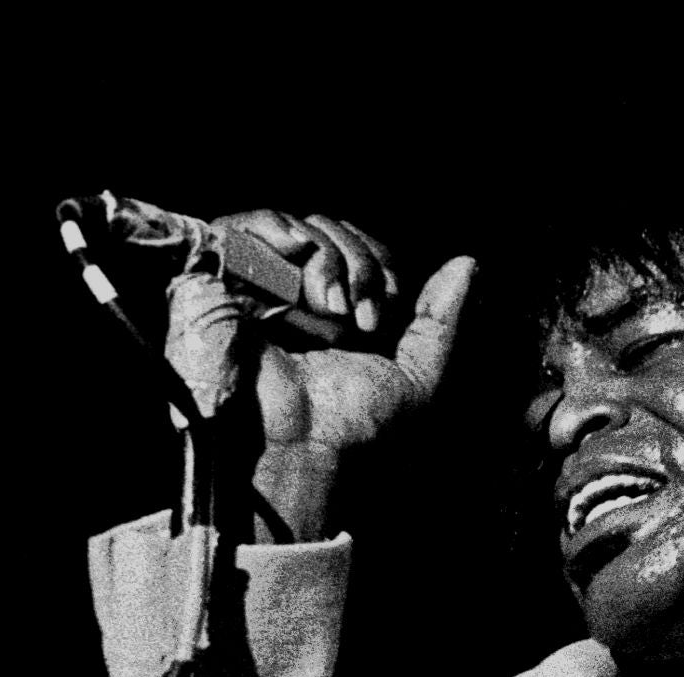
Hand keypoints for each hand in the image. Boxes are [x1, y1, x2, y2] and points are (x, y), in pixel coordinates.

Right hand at [164, 210, 474, 541]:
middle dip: (358, 266)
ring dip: (326, 259)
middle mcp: (296, 297)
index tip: (378, 322)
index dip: (381, 269)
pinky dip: (275, 229)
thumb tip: (468, 263)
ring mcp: (255, 287)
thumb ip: (441, 321)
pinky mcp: (215, 280)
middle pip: (334, 230)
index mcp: (338, 315)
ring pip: (298, 226)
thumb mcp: (418, 377)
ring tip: (325, 311)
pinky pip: (245, 223)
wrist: (301, 447)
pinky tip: (292, 259)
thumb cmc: (355, 426)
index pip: (364, 251)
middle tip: (355, 321)